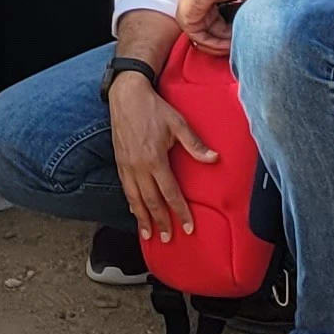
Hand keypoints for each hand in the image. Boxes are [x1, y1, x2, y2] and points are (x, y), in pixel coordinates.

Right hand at [109, 66, 215, 244]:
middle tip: (168, 238)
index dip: (180, 212)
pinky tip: (136, 212)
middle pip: (151, 202)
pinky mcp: (120, 162)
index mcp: (155, 160)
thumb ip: (195, 144)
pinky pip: (126, 189)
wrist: (126, 94)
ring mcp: (127, 166)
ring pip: (135, 199)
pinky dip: (131, 204)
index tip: (188, 227)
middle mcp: (139, 167)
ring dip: (143, 219)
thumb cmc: (153, 108)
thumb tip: (214, 158)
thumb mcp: (178, 123)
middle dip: (161, 222)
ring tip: (149, 235)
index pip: (170, 193)